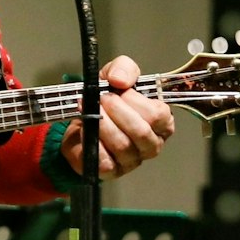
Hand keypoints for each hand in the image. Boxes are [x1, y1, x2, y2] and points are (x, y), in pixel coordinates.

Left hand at [61, 55, 174, 180]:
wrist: (79, 121)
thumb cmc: (106, 100)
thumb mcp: (114, 75)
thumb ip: (123, 69)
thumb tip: (119, 79)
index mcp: (160, 122)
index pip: (158, 115)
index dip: (135, 101)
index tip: (116, 89)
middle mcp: (151, 144)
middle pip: (141, 132)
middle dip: (117, 112)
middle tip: (100, 99)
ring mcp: (133, 160)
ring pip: (122, 145)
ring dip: (101, 124)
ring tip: (88, 110)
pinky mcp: (112, 171)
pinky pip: (105, 160)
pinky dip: (92, 142)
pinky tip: (84, 129)